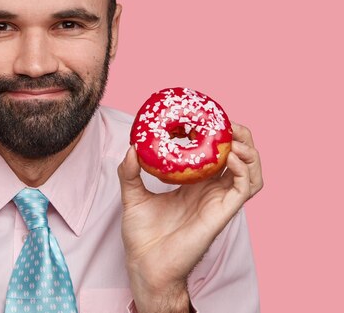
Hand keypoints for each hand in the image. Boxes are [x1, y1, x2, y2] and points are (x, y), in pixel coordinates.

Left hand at [117, 122, 262, 312]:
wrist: (145, 264)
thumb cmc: (141, 235)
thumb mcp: (132, 195)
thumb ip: (129, 172)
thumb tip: (130, 147)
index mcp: (194, 184)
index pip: (217, 154)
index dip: (220, 135)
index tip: (210, 116)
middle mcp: (211, 191)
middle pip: (240, 159)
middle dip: (240, 138)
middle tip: (228, 122)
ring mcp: (219, 202)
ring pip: (251, 172)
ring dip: (249, 151)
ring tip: (235, 136)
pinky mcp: (223, 214)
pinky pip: (245, 188)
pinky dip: (244, 169)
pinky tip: (231, 156)